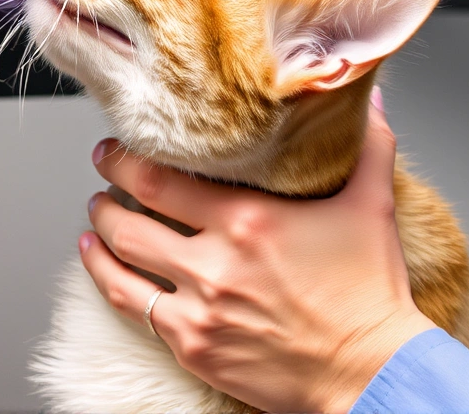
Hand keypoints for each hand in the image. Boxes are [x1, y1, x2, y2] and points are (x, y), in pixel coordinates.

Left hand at [80, 92, 434, 412]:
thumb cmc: (370, 293)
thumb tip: (368, 98)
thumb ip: (367, 145)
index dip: (127, 159)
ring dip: (102, 238)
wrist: (369, 372)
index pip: (160, 179)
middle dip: (107, 191)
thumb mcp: (372, 205)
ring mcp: (199, 309)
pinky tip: (104, 269)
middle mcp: (215, 263)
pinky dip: (111, 284)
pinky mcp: (195, 347)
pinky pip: (136, 312)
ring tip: (97, 220)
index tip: (116, 147)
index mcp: (249, 220)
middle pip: (130, 218)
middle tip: (103, 173)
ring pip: (122, 266)